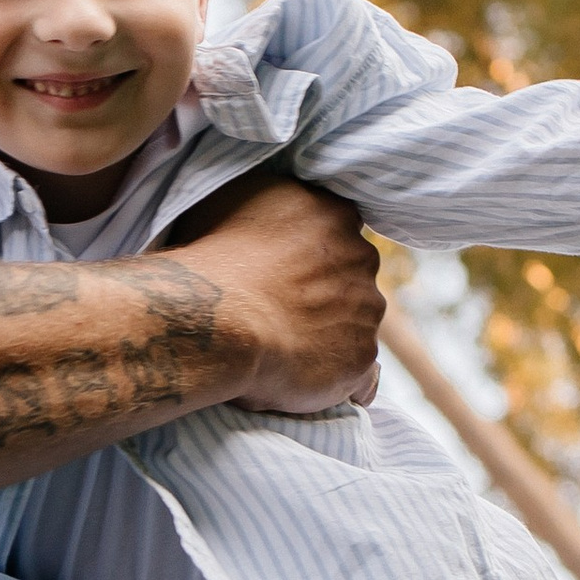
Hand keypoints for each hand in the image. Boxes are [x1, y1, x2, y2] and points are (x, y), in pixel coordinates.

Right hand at [168, 175, 384, 412]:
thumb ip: (271, 201)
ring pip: (356, 323)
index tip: (286, 272)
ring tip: (287, 349)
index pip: (336, 231)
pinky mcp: (361, 356)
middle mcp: (361, 257)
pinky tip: (306, 379)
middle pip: (353, 276)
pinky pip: (360, 374)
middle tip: (282, 311)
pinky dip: (339, 378)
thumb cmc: (213, 259)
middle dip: (326, 293)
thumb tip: (278, 208)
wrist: (217, 320)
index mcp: (333, 214)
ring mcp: (365, 310)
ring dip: (331, 334)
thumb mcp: (232, 200)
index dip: (312, 254)